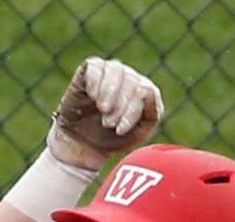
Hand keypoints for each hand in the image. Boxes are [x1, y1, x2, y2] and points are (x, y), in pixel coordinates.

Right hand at [48, 58, 164, 170]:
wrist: (82, 144)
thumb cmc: (113, 139)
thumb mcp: (137, 134)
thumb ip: (152, 115)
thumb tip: (150, 93)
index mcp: (146, 93)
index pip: (147, 91)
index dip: (132, 111)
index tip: (119, 130)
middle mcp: (131, 78)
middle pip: (132, 82)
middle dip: (120, 106)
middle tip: (108, 124)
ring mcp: (112, 71)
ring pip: (116, 69)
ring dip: (109, 91)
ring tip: (102, 110)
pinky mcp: (91, 68)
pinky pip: (95, 66)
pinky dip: (95, 81)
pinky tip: (92, 96)